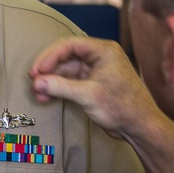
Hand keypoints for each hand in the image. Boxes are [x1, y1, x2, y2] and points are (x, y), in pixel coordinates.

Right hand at [29, 36, 160, 138]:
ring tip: (37, 94)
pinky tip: (46, 97)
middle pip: (65, 57)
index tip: (36, 70)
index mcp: (103, 51)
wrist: (140, 127)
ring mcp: (95, 71)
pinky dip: (58, 89)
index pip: (69, 45)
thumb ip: (60, 87)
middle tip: (33, 82)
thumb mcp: (88, 95)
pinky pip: (70, 82)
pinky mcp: (92, 85)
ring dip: (51, 82)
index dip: (50, 56)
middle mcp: (99, 57)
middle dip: (48, 70)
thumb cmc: (122, 107)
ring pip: (66, 71)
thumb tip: (36, 83)